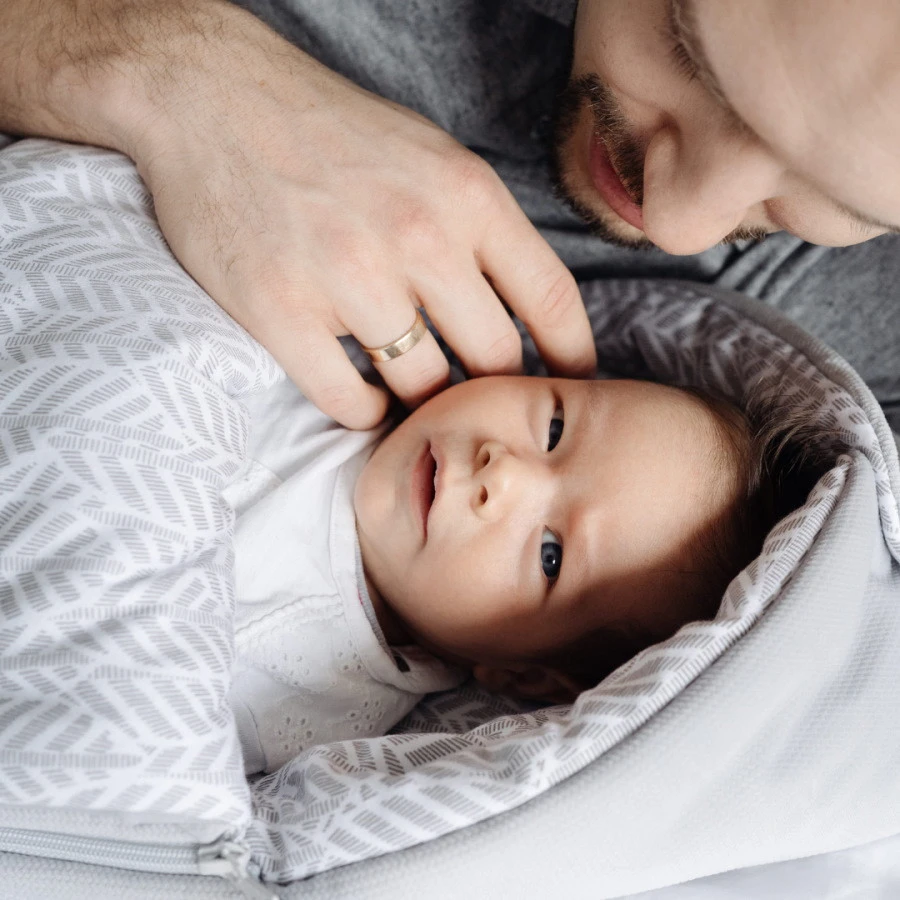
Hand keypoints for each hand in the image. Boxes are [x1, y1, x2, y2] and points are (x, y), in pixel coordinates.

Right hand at [0, 0, 596, 428]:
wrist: (208, 96)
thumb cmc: (329, 131)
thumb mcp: (432, 155)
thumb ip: (483, 228)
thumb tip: (525, 310)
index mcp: (467, 194)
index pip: (552, 300)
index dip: (573, 359)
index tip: (568, 385)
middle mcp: (417, 236)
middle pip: (494, 359)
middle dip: (494, 390)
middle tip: (478, 398)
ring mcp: (347, 276)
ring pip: (423, 389)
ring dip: (424, 403)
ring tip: (412, 393)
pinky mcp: (281, 311)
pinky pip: (350, 402)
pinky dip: (364, 411)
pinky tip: (363, 393)